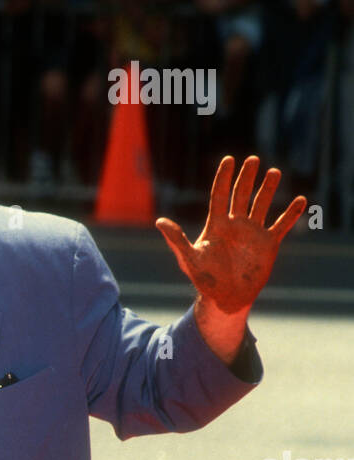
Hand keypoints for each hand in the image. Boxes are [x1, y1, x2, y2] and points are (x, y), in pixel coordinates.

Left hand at [155, 155, 305, 313]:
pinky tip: (300, 200)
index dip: (224, 178)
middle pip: (241, 195)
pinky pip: (281, 225)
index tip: (229, 160)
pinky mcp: (268, 244)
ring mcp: (253, 233)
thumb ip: (176, 239)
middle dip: (246, 177)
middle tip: (253, 160)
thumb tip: (159, 221)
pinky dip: (291, 213)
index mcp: (216, 225)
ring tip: (274, 172)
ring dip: (268, 189)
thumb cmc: (204, 280)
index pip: (220, 195)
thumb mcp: (188, 259)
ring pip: (261, 204)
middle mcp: (235, 225)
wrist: (225, 299)